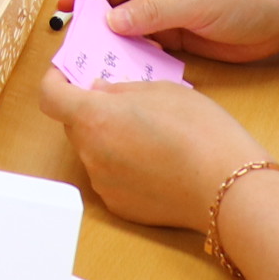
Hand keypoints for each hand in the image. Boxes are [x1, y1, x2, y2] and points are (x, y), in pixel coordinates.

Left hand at [38, 69, 268, 235]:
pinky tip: (155, 162)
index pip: (50, 96)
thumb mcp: (162, 91)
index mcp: (95, 118)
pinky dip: (122, 165)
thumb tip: (97, 92)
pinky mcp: (119, 206)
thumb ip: (121, 90)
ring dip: (107, 138)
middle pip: (73, 124)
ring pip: (93, 150)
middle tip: (119, 101)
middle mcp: (91, 153)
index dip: (54, 80)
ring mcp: (103, 184)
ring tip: (148, 133)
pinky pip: (110, 176)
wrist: (228, 188)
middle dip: (89, 109)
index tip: (65, 73)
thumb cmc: (201, 132)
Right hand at [54, 0, 278, 62]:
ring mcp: (165, 12)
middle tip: (74, 43)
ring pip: (124, 23)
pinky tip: (122, 72)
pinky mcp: (175, 36)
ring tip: (92, 62)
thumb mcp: (197, 0)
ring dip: (109, 40)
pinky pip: (143, 44)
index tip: (66, 6)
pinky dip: (131, 56)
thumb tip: (110, 21)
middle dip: (90, 16)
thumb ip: (153, 11)